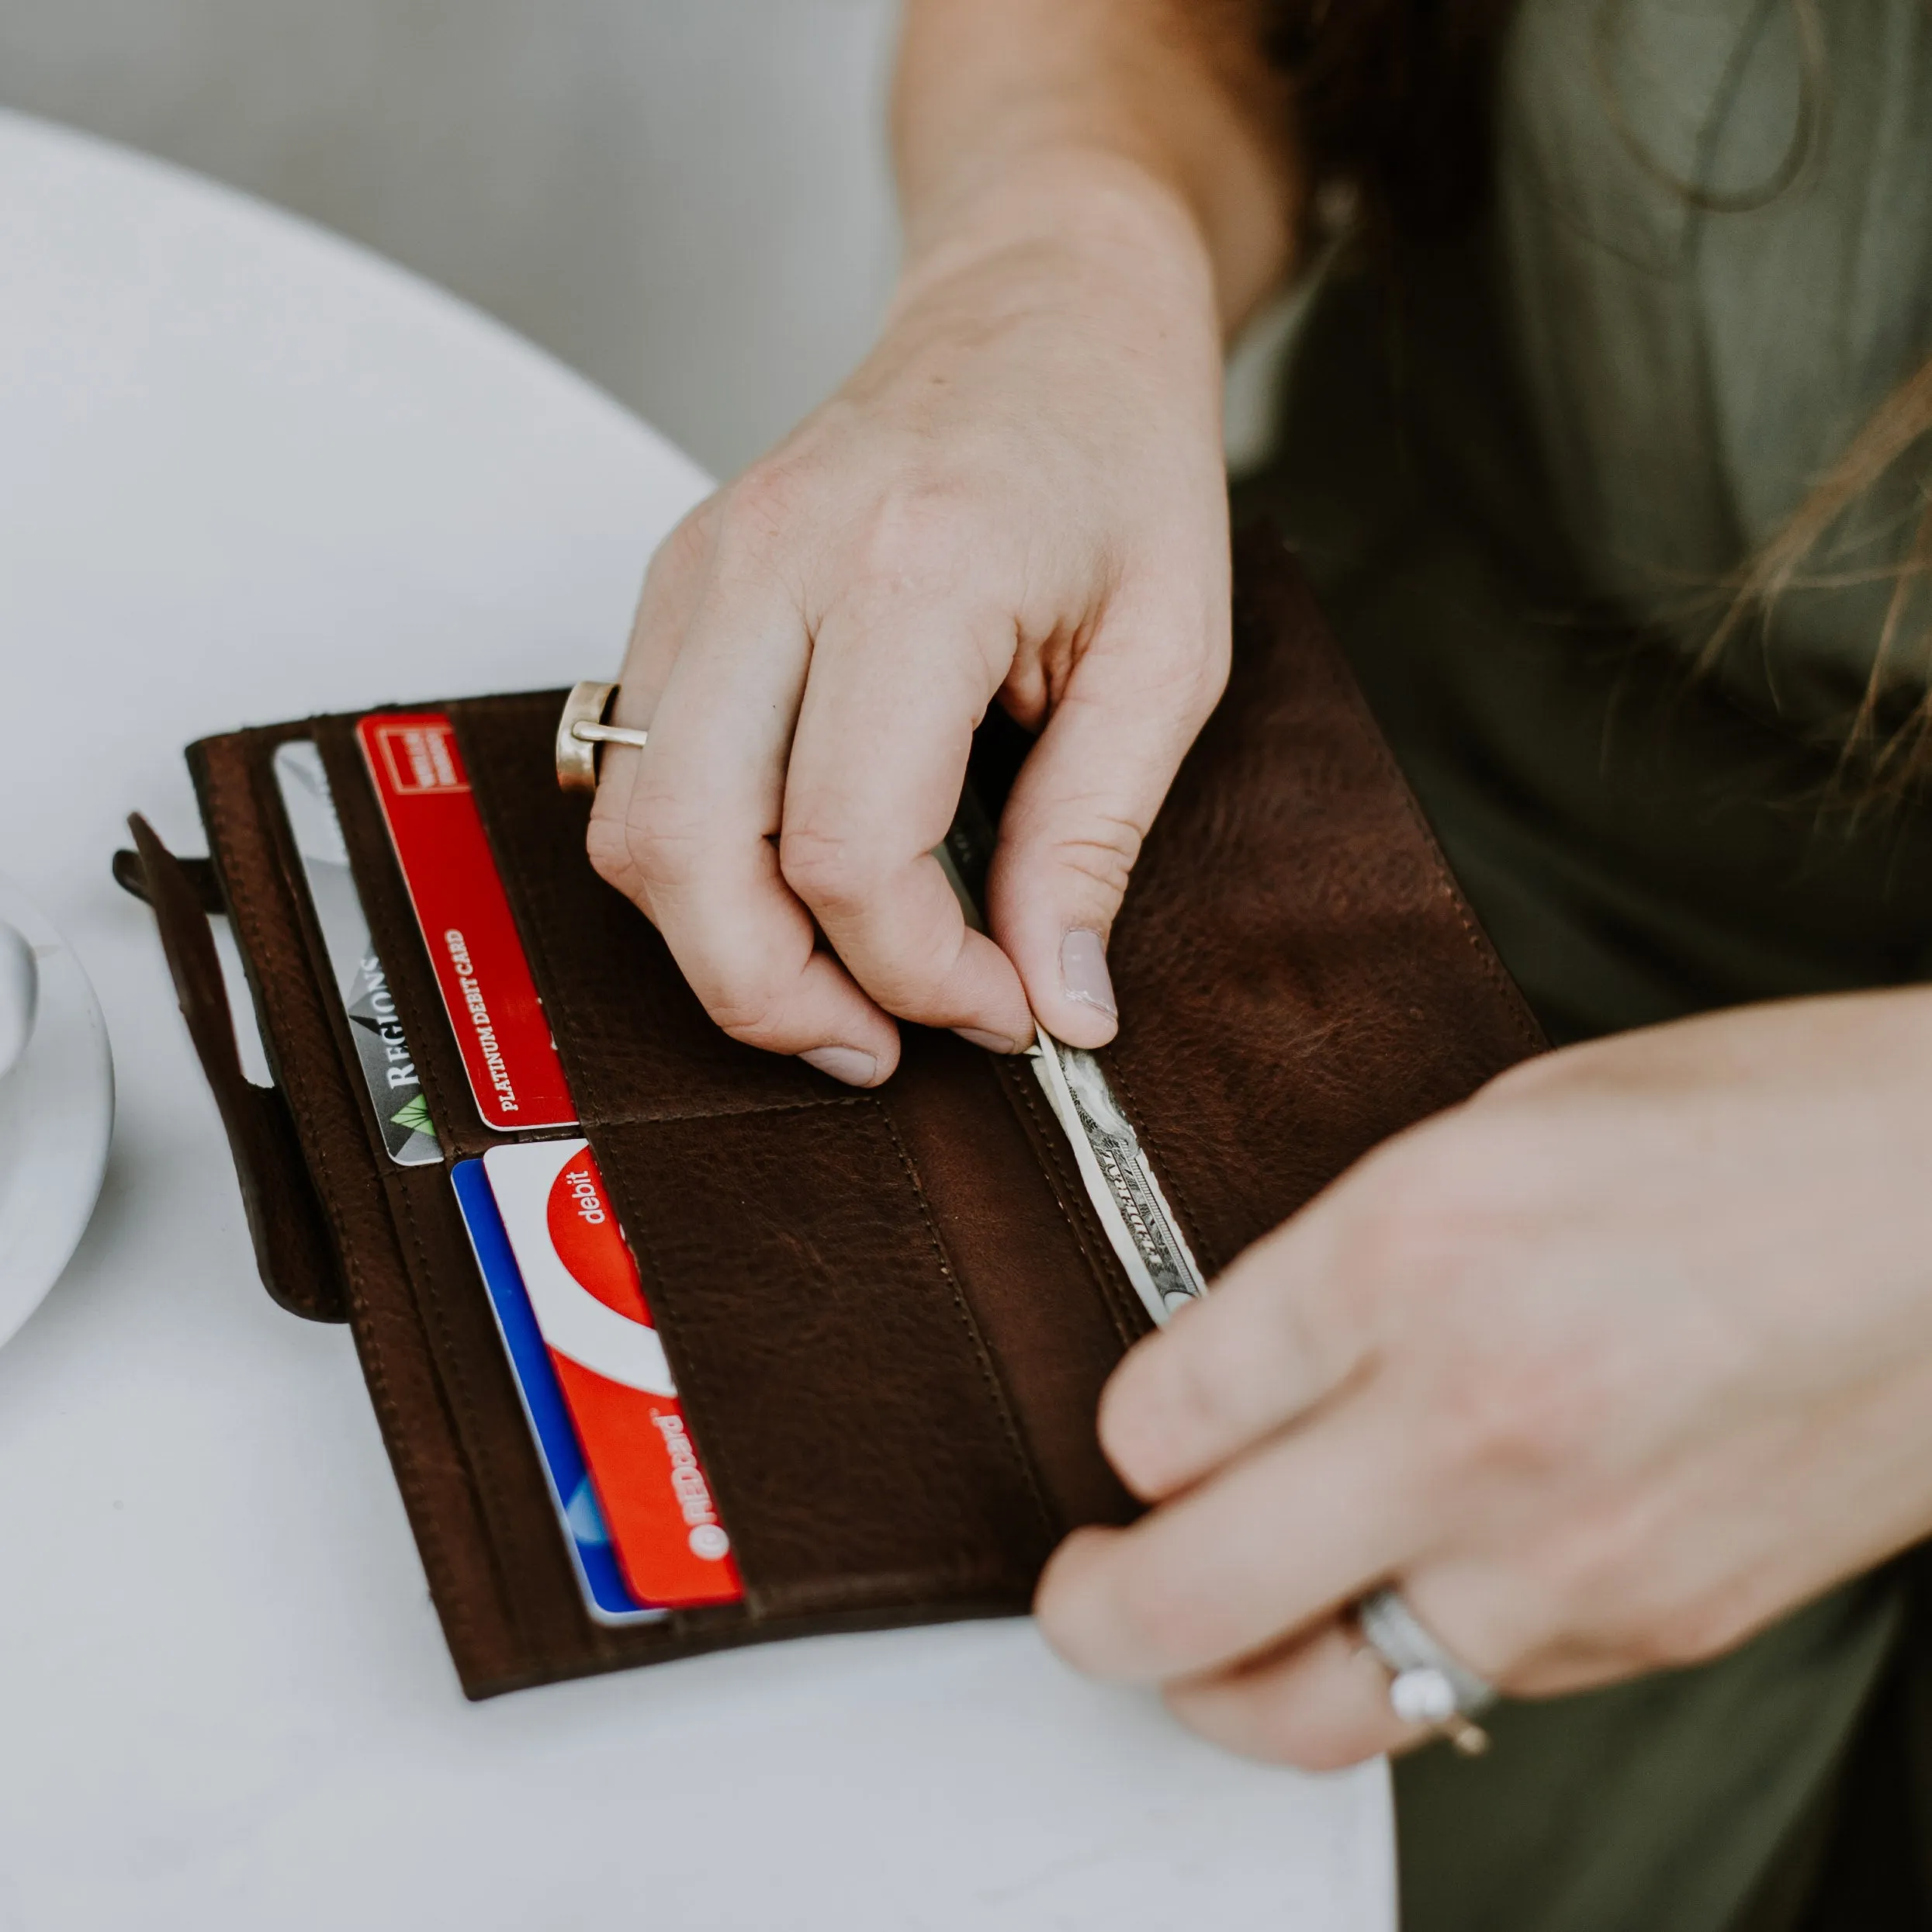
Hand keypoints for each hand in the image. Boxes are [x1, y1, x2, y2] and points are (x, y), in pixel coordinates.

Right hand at [586, 162, 1231, 1083]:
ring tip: (838, 985)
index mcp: (915, 568)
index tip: (1001, 1005)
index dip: (921, 976)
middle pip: (690, 854)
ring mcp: (703, 567)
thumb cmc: (1118, 455)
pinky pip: (637, 768)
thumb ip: (1098, 837)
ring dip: (721, 944)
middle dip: (776, 997)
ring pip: (635, 826)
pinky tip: (797, 883)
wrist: (1041, 307)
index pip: (851, 851)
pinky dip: (702, 865)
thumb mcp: (1168, 653)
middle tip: (879, 1045)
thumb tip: (1053, 1001)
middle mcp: (773, 562)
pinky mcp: (678, 585)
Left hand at [1035, 990, 1931, 1766]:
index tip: (1141, 1431)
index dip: (1124, 1436)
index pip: (1161, 1414)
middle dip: (1100, 1612)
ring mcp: (1564, 1552)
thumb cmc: (1761, 1129)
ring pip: (1311, 1704)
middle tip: (1081, 1597)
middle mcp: (1468, 1416)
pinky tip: (1378, 1614)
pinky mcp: (1650, 1630)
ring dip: (1223, 1685)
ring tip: (1198, 1651)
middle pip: (1189, 1597)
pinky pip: (1455, 1693)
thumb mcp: (1498, 1123)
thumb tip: (1249, 1358)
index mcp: (1406, 1250)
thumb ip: (1350, 1256)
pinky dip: (1386, 1669)